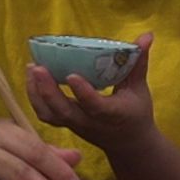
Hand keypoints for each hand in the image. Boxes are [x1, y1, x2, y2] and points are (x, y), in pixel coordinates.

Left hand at [25, 32, 156, 149]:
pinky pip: (45, 115)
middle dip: (48, 90)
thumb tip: (147, 35)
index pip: (95, 106)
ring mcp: (75, 125)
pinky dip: (35, 97)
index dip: (83, 92)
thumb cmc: (136, 112)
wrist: (128, 144)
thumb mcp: (140, 88)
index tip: (71, 75)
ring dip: (36, 93)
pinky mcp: (66, 125)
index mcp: (112, 114)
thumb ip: (139, 61)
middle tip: (38, 66)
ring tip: (31, 68)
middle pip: (64, 111)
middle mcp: (90, 123)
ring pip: (50, 115)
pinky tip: (32, 77)